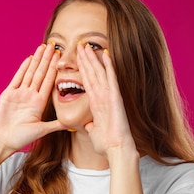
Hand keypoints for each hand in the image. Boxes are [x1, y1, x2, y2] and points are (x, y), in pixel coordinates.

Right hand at [0, 44, 64, 153]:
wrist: (3, 140)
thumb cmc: (21, 137)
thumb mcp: (42, 130)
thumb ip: (56, 125)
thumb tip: (72, 124)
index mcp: (39, 103)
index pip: (49, 82)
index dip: (54, 70)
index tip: (60, 59)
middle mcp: (30, 96)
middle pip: (40, 74)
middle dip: (47, 60)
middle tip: (53, 46)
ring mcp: (19, 94)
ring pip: (30, 73)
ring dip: (36, 60)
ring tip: (42, 48)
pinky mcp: (8, 94)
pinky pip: (17, 78)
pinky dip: (23, 69)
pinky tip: (29, 59)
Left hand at [76, 42, 136, 159]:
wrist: (116, 150)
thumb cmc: (106, 144)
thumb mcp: (94, 132)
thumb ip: (91, 126)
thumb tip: (88, 126)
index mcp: (96, 103)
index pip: (87, 82)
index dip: (82, 69)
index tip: (77, 58)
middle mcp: (103, 97)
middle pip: (92, 74)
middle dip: (86, 59)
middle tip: (79, 44)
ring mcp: (109, 96)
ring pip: (99, 73)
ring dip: (93, 59)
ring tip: (86, 45)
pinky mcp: (115, 99)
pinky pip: (111, 79)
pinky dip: (109, 67)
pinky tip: (105, 55)